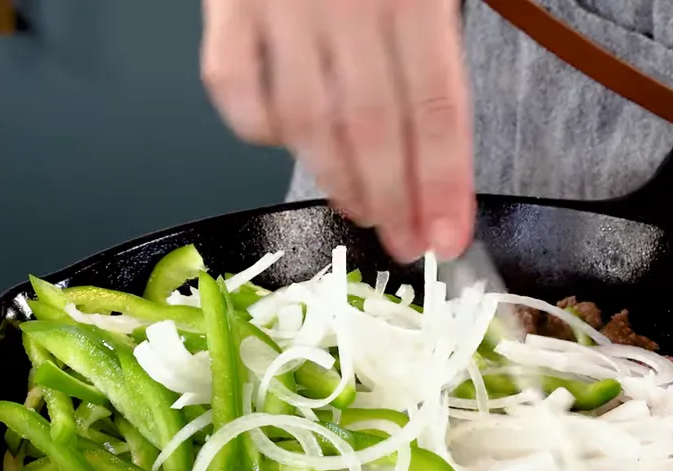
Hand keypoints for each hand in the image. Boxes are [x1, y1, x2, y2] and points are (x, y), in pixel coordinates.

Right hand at [201, 0, 474, 262]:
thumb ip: (436, 25)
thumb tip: (443, 128)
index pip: (433, 104)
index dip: (442, 180)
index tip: (447, 237)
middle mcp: (343, 1)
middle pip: (369, 126)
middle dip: (392, 198)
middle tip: (406, 245)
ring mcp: (275, 4)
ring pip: (303, 119)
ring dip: (335, 178)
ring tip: (363, 211)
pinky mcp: (224, 3)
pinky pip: (230, 84)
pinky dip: (258, 127)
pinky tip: (289, 143)